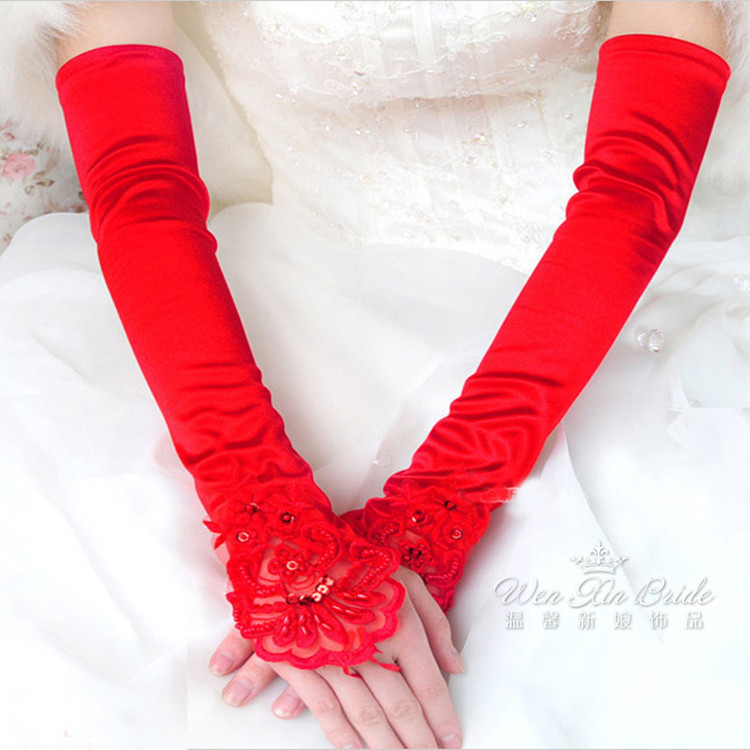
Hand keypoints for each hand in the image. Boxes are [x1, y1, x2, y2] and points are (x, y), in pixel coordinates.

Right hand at [209, 566, 465, 748]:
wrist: (293, 549)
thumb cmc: (353, 561)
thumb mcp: (405, 579)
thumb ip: (436, 623)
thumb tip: (456, 665)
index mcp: (399, 625)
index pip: (429, 685)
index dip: (443, 718)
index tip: (452, 740)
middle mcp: (371, 647)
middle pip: (401, 708)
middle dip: (419, 741)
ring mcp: (335, 659)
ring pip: (367, 717)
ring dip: (386, 747)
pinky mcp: (304, 666)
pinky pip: (327, 711)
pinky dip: (343, 737)